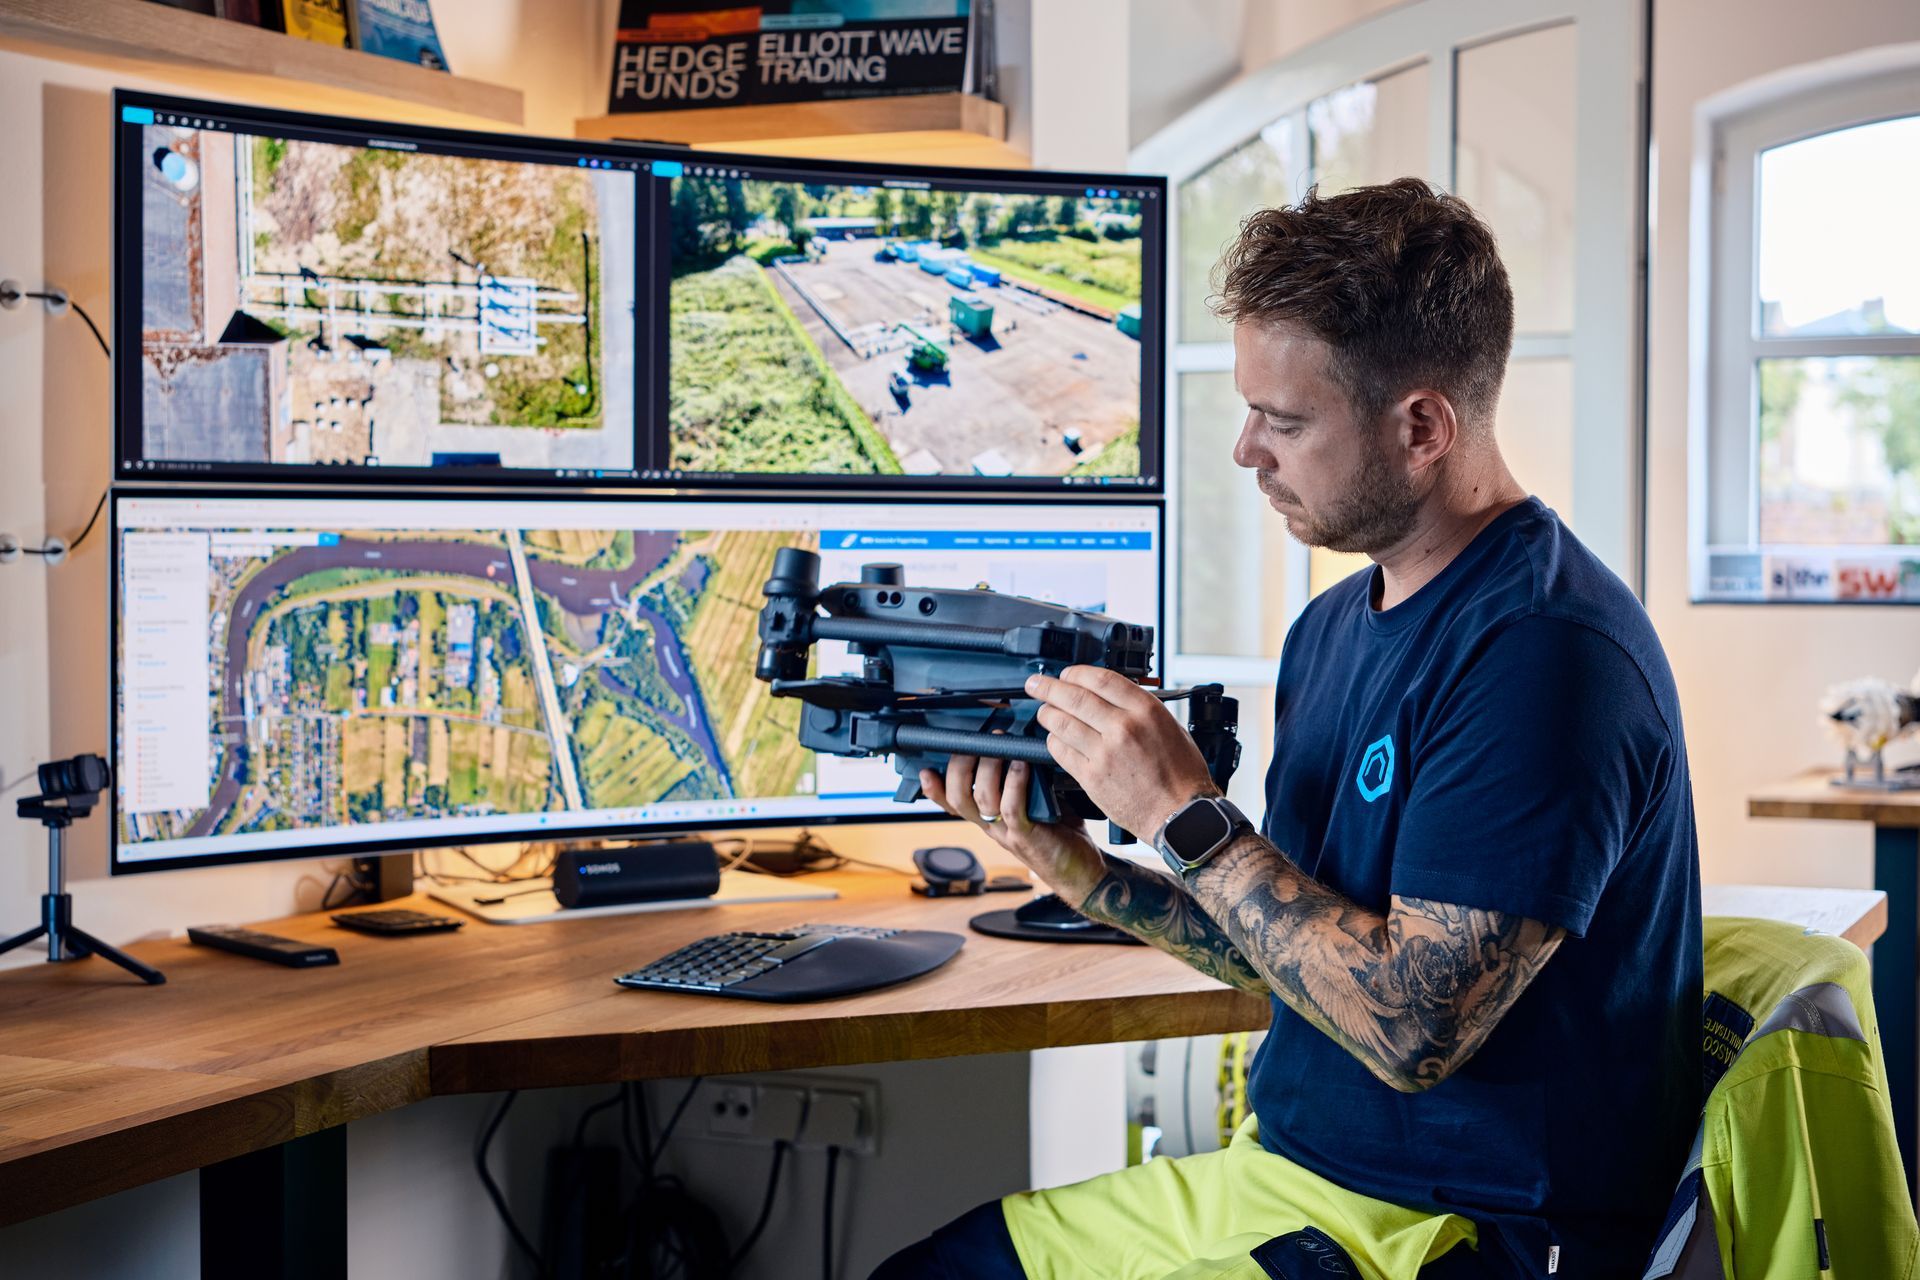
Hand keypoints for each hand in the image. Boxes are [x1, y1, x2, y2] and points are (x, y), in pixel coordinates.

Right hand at [919, 752, 1106, 907]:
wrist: (1083, 876)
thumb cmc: (1061, 838)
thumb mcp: (1036, 807)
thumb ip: (1022, 784)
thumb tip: (1020, 749)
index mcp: (989, 821)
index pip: (952, 805)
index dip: (934, 790)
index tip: (927, 770)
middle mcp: (992, 828)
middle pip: (958, 798)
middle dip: (960, 767)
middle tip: (973, 744)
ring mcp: (1007, 834)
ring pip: (982, 800)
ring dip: (989, 768)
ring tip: (1001, 747)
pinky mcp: (1027, 837)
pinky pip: (1012, 808)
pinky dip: (1014, 783)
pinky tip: (1022, 765)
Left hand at [1027, 667, 1219, 841]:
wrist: (1181, 814)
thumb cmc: (1181, 774)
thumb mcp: (1170, 726)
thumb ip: (1138, 708)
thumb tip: (1110, 695)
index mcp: (1145, 710)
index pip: (1100, 678)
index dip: (1075, 673)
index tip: (1065, 674)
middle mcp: (1123, 727)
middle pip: (1073, 696)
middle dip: (1047, 687)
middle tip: (1035, 684)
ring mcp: (1105, 753)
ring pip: (1061, 722)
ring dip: (1046, 714)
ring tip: (1043, 712)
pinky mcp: (1091, 777)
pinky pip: (1060, 751)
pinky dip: (1053, 741)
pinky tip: (1055, 739)